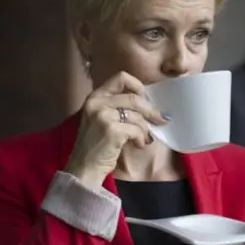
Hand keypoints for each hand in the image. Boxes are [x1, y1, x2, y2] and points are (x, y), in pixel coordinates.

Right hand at [64, 72, 167, 188]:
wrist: (84, 167)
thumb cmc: (98, 144)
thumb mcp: (104, 119)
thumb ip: (120, 107)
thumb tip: (150, 103)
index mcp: (96, 96)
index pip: (121, 77)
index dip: (139, 86)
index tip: (147, 99)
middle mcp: (96, 102)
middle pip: (135, 98)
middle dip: (151, 111)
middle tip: (160, 120)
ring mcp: (102, 115)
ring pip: (138, 115)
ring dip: (146, 129)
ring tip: (145, 138)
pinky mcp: (111, 130)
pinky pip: (136, 129)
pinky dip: (141, 138)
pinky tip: (138, 144)